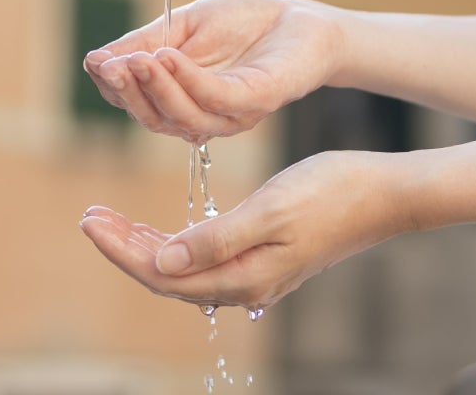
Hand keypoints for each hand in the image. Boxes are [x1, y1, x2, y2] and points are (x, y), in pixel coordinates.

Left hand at [79, 150, 409, 309]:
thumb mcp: (270, 209)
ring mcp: (256, 273)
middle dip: (125, 247)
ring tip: (112, 220)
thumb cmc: (332, 192)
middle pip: (167, 275)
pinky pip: (204, 259)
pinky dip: (174, 243)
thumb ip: (215, 239)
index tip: (90, 220)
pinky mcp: (264, 258)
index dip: (122, 249)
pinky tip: (161, 229)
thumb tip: (162, 260)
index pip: (163, 273)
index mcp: (243, 275)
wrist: (385, 193)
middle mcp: (246, 283)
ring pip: (184, 268)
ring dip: (145, 245)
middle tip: (90, 216)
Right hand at [83, 0, 341, 139]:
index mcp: (181, 100)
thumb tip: (95, 60)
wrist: (301, 16)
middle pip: (154, 118)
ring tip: (135, 60)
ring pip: (182, 116)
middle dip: (128, 93)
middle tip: (109, 66)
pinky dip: (187, 80)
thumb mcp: (184, 26)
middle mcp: (203, 116)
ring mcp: (231, 114)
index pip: (137, 103)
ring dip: (154, 88)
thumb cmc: (244, 22)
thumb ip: (145, 43)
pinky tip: (168, 57)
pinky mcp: (256, 101)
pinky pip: (215, 99)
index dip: (113, 86)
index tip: (95, 61)